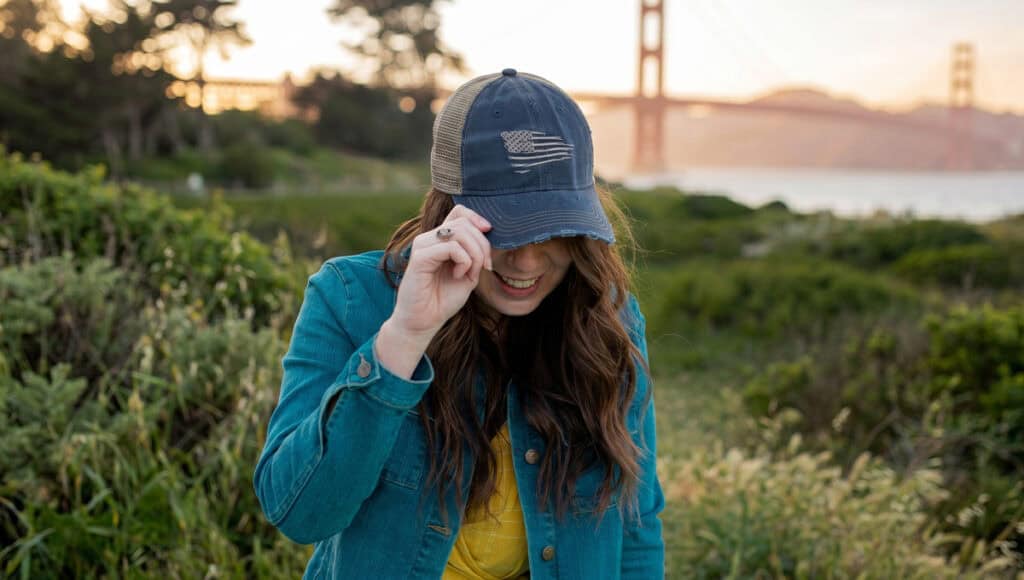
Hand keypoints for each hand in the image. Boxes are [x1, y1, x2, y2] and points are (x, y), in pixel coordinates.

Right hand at [388, 204, 493, 340]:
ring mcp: (423, 245)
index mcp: (440, 240)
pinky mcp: (420, 257)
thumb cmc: (443, 299)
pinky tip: (459, 276)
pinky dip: (464, 262)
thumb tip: (487, 232)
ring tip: (470, 273)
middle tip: (484, 267)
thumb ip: (475, 253)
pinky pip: (451, 247)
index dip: (477, 218)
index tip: (489, 234)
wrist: (424, 321)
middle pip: (464, 222)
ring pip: (460, 232)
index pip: (459, 211)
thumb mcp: (468, 273)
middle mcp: (429, 238)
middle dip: (483, 244)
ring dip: (475, 254)